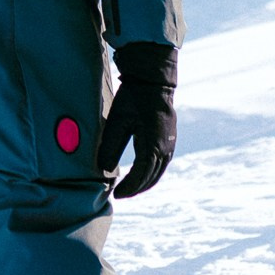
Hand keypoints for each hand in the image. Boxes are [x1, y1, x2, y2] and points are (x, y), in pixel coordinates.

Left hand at [100, 42, 175, 197]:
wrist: (154, 81)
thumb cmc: (133, 99)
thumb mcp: (117, 121)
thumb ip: (110, 146)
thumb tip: (104, 169)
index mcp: (153, 146)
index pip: (140, 176)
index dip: (128, 188)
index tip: (115, 194)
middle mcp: (166, 149)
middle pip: (151, 178)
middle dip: (135, 189)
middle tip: (119, 194)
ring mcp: (170, 145)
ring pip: (158, 173)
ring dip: (143, 182)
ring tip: (128, 188)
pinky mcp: (170, 140)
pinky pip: (161, 164)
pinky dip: (150, 173)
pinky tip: (140, 174)